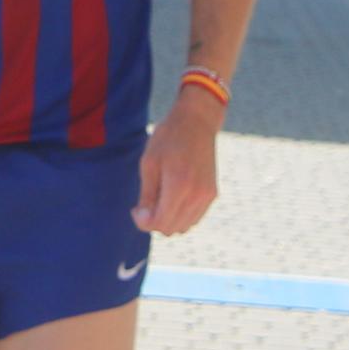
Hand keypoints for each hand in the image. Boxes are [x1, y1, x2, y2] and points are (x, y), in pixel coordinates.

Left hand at [136, 98, 220, 237]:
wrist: (198, 121)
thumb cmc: (168, 138)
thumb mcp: (149, 163)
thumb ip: (146, 195)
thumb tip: (145, 220)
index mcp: (179, 186)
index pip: (160, 223)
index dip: (143, 222)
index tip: (136, 208)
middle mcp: (197, 195)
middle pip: (171, 229)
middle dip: (154, 222)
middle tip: (145, 203)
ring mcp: (207, 196)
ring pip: (184, 227)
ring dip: (168, 220)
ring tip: (159, 198)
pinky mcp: (212, 194)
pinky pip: (194, 218)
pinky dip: (180, 216)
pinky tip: (172, 198)